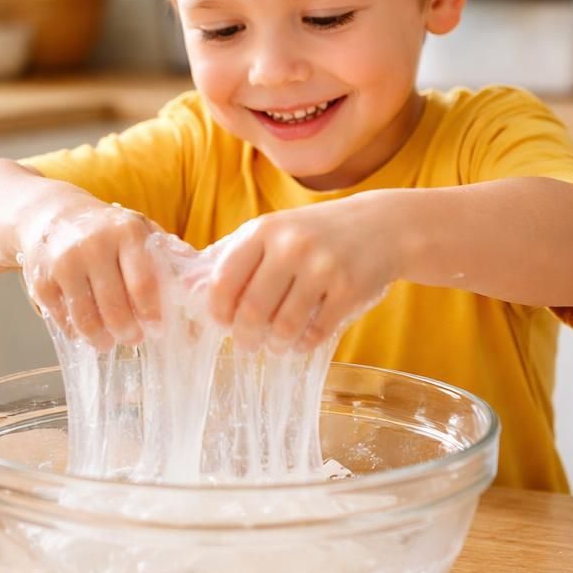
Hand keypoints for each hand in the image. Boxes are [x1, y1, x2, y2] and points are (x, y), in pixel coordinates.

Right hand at [17, 198, 162, 350]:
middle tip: (134, 339)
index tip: (158, 330)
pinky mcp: (41, 279)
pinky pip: (62, 317)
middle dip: (128, 331)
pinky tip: (84, 331)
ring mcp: (64, 262)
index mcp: (126, 233)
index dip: (152, 313)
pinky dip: (74, 331)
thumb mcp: (138, 228)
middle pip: (115, 306)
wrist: (52, 214)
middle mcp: (94, 245)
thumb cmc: (106, 230)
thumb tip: (201, 282)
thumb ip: (168, 252)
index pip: (143, 283)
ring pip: (86, 317)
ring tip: (108, 342)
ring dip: (100, 338)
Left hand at [204, 196, 400, 352]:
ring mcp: (323, 267)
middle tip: (247, 344)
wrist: (382, 226)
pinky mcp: (349, 290)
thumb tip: (190, 291)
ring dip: (275, 344)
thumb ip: (234, 257)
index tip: (222, 323)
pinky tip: (300, 343)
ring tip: (274, 345)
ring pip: (284, 325)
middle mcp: (292, 246)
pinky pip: (316, 331)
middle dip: (245, 336)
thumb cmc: (314, 234)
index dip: (218, 310)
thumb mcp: (273, 232)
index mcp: (264, 231)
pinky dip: (303, 344)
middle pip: (252, 309)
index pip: (225, 280)